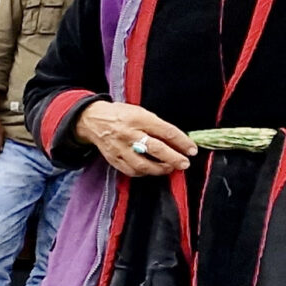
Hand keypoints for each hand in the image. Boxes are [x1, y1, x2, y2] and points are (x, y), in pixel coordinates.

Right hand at [75, 101, 194, 177]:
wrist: (92, 120)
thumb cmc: (121, 115)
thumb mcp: (140, 112)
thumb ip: (156, 126)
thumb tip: (178, 141)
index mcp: (138, 118)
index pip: (165, 131)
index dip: (181, 141)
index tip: (192, 149)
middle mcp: (128, 133)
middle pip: (155, 149)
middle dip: (173, 158)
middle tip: (184, 163)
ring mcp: (120, 148)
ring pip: (143, 164)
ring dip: (160, 169)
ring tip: (169, 168)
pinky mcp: (113, 159)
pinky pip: (131, 170)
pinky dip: (144, 172)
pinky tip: (152, 170)